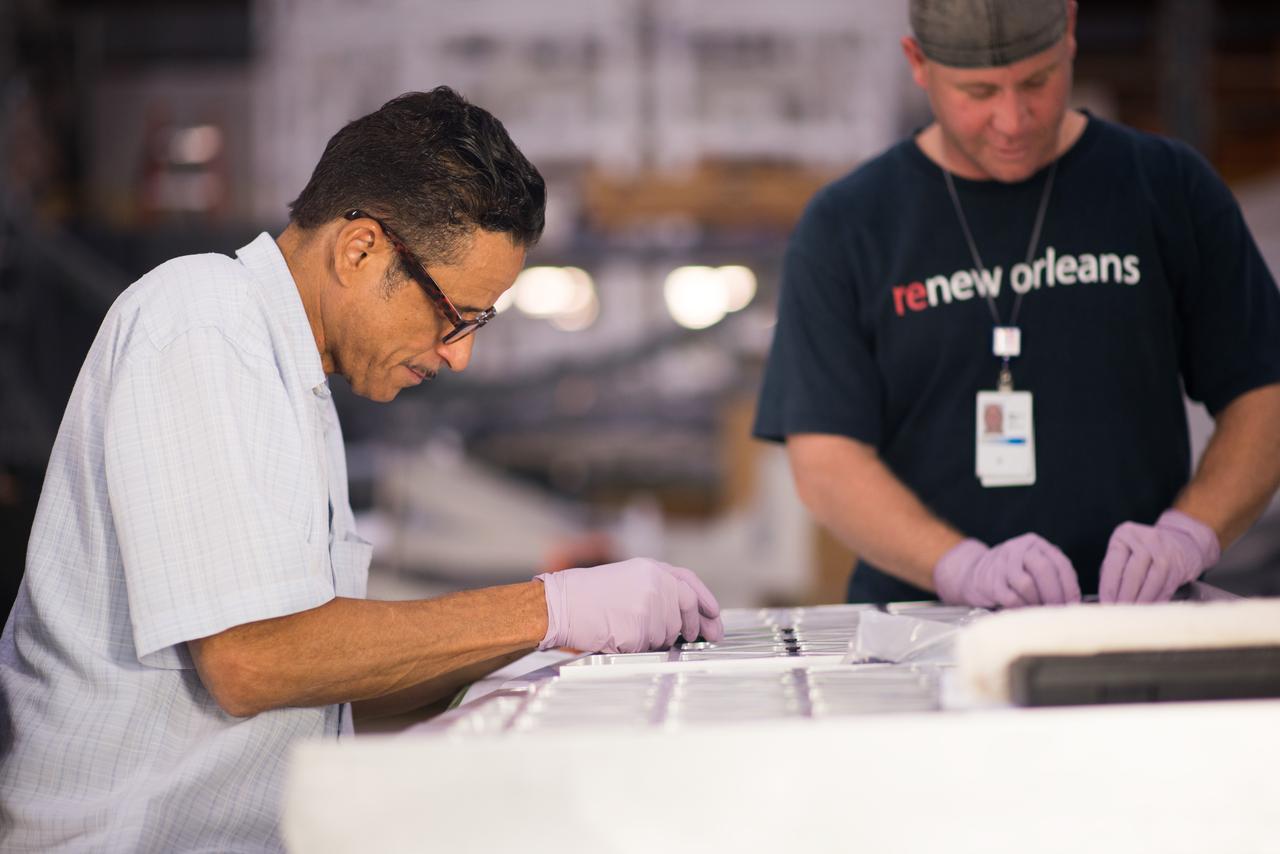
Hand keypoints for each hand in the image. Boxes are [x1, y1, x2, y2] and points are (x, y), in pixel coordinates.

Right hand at [535, 558, 723, 652]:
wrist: (562, 603)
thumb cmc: (589, 594)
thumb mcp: (627, 576)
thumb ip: (657, 587)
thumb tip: (684, 611)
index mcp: (652, 569)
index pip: (689, 583)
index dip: (705, 601)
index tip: (714, 616)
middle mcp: (654, 585)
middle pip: (685, 610)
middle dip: (692, 627)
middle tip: (693, 637)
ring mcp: (648, 607)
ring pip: (668, 633)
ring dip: (658, 639)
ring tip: (631, 629)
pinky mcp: (639, 629)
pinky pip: (650, 647)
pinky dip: (640, 647)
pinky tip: (623, 637)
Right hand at [934, 534, 1080, 607]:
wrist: (973, 573)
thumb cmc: (1012, 574)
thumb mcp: (1032, 565)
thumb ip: (1052, 575)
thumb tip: (1074, 602)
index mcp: (1035, 544)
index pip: (1060, 563)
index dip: (1070, 586)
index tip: (1073, 604)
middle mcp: (1018, 549)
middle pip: (1043, 570)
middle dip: (1055, 595)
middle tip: (1058, 611)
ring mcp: (1001, 563)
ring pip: (1027, 584)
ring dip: (1037, 602)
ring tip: (1040, 611)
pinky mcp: (989, 581)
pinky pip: (1011, 598)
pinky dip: (1022, 608)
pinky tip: (1024, 611)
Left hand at [1099, 510, 1219, 603]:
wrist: (1181, 544)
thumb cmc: (1144, 551)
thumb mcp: (1124, 552)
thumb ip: (1112, 571)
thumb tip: (1105, 598)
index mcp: (1125, 534)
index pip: (1114, 564)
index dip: (1109, 588)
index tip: (1105, 604)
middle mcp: (1146, 539)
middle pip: (1132, 574)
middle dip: (1124, 597)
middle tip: (1118, 613)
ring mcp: (1165, 551)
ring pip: (1151, 582)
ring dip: (1140, 601)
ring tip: (1132, 615)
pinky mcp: (1179, 565)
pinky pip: (1165, 588)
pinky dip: (1155, 601)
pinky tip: (1148, 610)